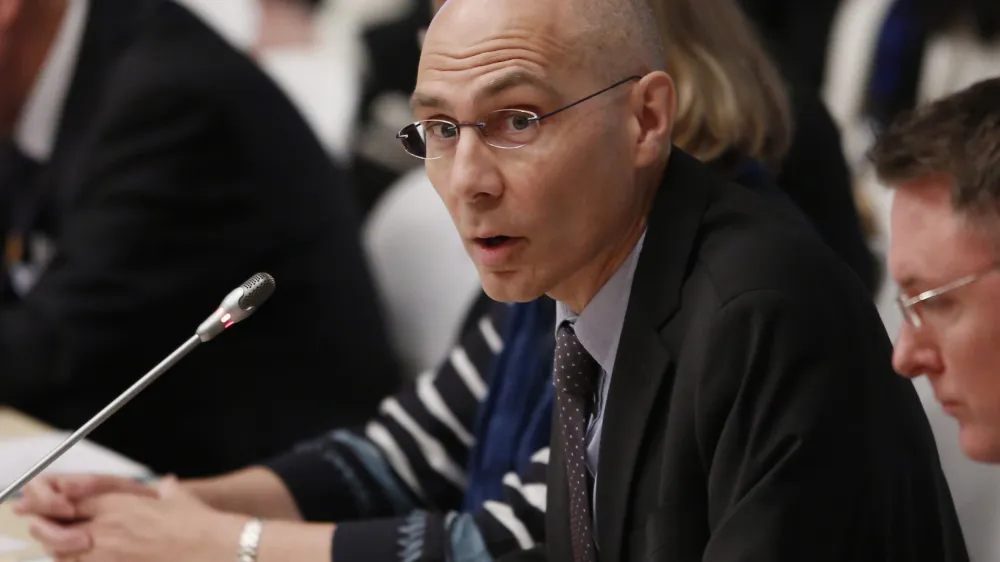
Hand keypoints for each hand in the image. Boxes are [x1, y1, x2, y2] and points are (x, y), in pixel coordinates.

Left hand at [28, 477, 246, 561]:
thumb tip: (167, 484)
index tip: (61, 514)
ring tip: (84, 551)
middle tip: (65, 537)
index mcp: (117, 506)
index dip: (61, 509)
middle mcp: (107, 530)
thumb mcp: (179, 498)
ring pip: (66, 557)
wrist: (215, 547)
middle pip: (59, 533)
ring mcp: (109, 556)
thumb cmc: (198, 524)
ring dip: (68, 554)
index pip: (70, 504)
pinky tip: (101, 560)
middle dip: (56, 535)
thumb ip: (166, 490)